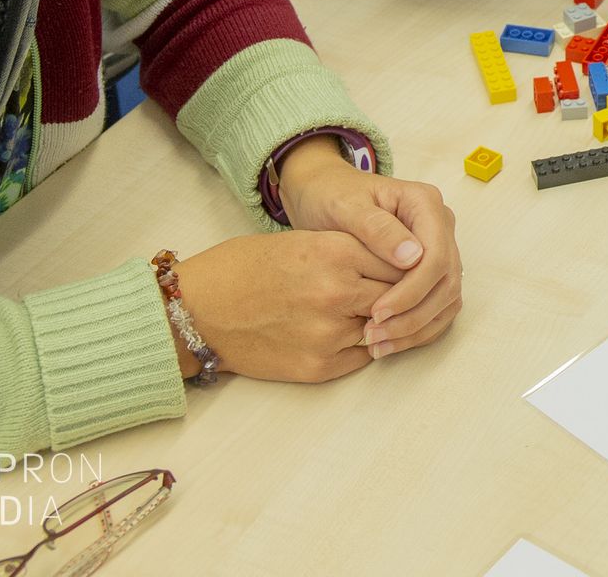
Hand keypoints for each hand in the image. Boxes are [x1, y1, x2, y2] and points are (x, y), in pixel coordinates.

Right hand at [169, 230, 401, 382]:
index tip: (409, 267)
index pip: (401, 259)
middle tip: (401, 293)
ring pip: (383, 327)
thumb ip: (352, 250)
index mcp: (336, 251)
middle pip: (398, 295)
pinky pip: (363, 356)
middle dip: (401, 294)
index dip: (407, 264)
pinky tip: (349, 333)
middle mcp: (338, 292)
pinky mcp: (319, 366)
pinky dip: (362, 345)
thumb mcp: (303, 240)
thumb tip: (398, 261)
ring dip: (381, 322)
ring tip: (372, 312)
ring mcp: (330, 333)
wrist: (198, 310)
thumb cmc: (245, 267)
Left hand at [274, 137, 462, 357]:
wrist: (323, 194)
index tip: (376, 312)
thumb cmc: (331, 196)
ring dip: (417, 327)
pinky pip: (438, 306)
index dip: (412, 290)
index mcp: (426, 204)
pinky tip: (389, 343)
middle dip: (413, 315)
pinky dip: (418, 328)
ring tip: (378, 345)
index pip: (436, 256)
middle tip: (373, 336)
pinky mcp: (430, 270)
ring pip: (447, 298)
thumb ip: (378, 229)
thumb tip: (414, 258)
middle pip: (447, 281)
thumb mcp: (346, 207)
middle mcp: (440, 226)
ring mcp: (439, 248)